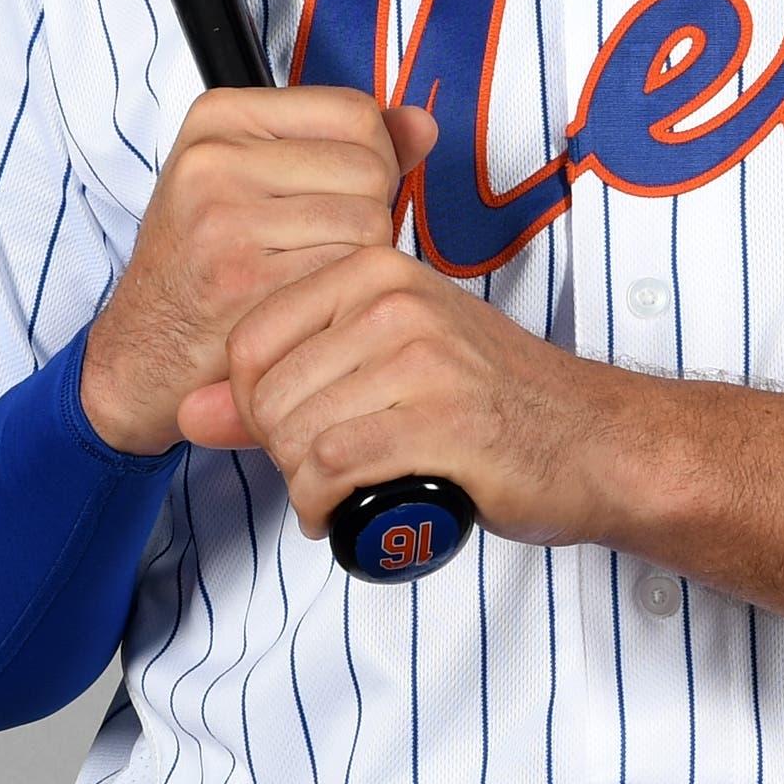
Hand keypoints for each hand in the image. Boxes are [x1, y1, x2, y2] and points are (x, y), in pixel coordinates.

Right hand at [78, 89, 436, 454]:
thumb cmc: (203, 265)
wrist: (140, 355)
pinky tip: (302, 307)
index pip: (355, 111)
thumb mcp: (254, 181)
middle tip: (316, 247)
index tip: (335, 193)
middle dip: (367, 212)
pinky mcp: (244, 280)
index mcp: (219, 119)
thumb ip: (343, 147)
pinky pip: (347, 274)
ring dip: (357, 260)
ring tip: (307, 276)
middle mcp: (214, 158)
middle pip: (370, 167)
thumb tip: (421, 125)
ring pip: (369, 222)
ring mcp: (225, 218)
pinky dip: (340, 298)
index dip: (371, 158)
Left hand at [179, 249, 634, 545]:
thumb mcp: (381, 371)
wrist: (594, 442)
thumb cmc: (490, 404)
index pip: (249, 342)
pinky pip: (335, 469)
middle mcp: (395, 301)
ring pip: (298, 437)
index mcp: (374, 269)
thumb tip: (188, 411)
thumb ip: (282, 386)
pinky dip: (328, 507)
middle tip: (326, 474)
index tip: (295, 432)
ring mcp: (421, 358)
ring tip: (342, 494)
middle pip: (269, 397)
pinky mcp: (442, 421)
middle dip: (282, 455)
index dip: (252, 407)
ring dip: (306, 488)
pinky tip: (351, 514)